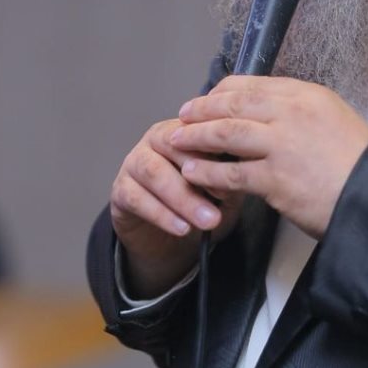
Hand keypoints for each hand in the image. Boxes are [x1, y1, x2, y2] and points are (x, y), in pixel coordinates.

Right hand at [110, 117, 241, 297]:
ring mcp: (134, 162)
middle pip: (173, 147)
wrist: (172, 238)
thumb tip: (247, 169)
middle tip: (224, 200)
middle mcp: (156, 140)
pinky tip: (182, 228)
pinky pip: (136, 198)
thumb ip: (231, 175)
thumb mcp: (225, 188)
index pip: (198, 129)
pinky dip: (161, 215)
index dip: (217, 149)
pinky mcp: (120, 190)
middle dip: (200, 175)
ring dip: (182, 198)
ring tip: (207, 220)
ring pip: (153, 172)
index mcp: (184, 130)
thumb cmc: (203, 202)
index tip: (240, 172)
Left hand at [170, 76, 367, 238]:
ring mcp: (282, 144)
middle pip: (233, 103)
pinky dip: (207, 171)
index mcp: (307, 95)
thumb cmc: (360, 163)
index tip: (207, 99)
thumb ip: (301, 114)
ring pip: (226, 133)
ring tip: (177, 141)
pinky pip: (230, 172)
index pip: (252, 85)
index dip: (222, 92)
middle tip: (183, 115)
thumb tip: (270, 117)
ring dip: (196, 136)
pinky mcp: (275, 178)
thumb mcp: (335, 120)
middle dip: (202, 109)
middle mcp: (292, 112)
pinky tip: (193, 172)